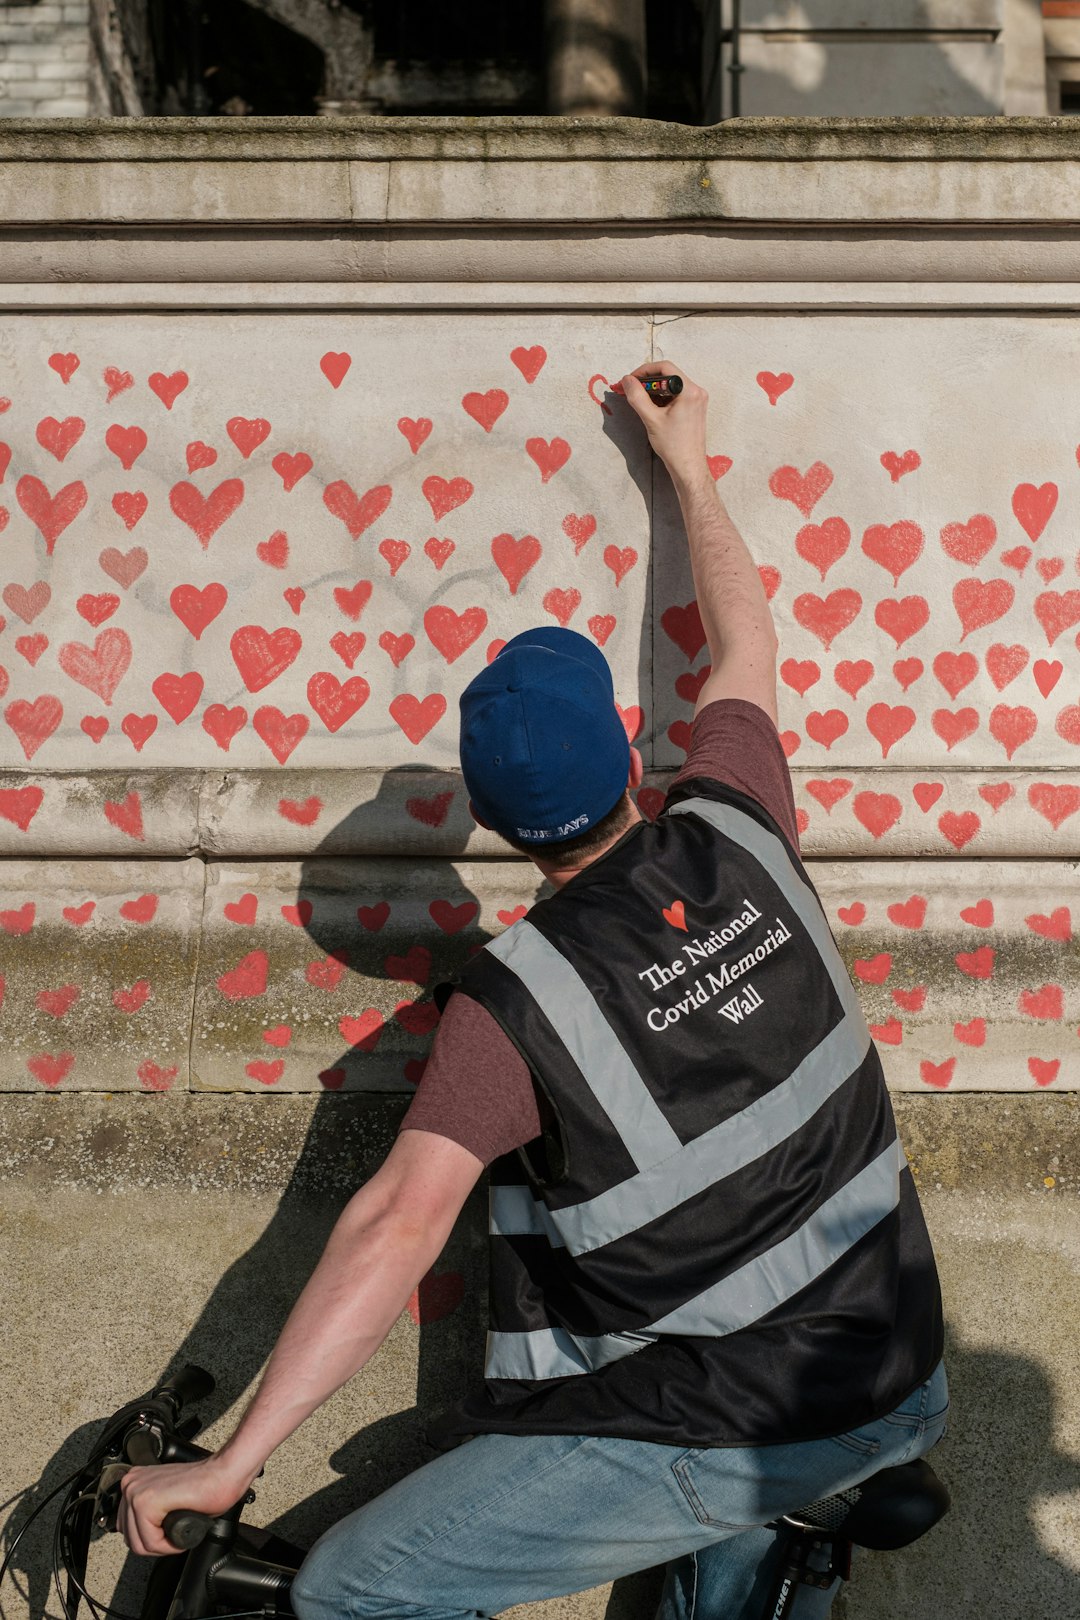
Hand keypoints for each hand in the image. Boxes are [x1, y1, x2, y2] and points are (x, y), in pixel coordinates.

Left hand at [117, 1456, 249, 1557]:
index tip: (170, 1529)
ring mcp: (137, 1491)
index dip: (152, 1537)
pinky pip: (150, 1542)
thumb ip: (148, 1511)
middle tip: (177, 1532)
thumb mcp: (165, 1500)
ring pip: (139, 1543)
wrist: (224, 1475)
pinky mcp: (146, 1501)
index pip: (126, 1528)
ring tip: (181, 1528)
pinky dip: (168, 1545)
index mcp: (134, 1481)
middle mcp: (131, 1483)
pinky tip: (182, 1528)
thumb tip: (137, 1532)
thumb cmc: (205, 1487)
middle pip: (130, 1539)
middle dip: (156, 1544)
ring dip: (163, 1545)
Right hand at [620, 362, 709, 487]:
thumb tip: (627, 380)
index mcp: (689, 391)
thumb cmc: (673, 446)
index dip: (644, 371)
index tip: (630, 381)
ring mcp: (697, 399)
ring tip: (637, 399)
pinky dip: (661, 397)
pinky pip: (676, 394)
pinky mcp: (694, 407)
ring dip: (653, 389)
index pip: (665, 368)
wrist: (688, 466)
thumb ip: (637, 397)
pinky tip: (650, 406)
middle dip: (647, 381)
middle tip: (630, 389)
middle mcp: (697, 391)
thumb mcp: (651, 419)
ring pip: (671, 385)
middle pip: (668, 375)